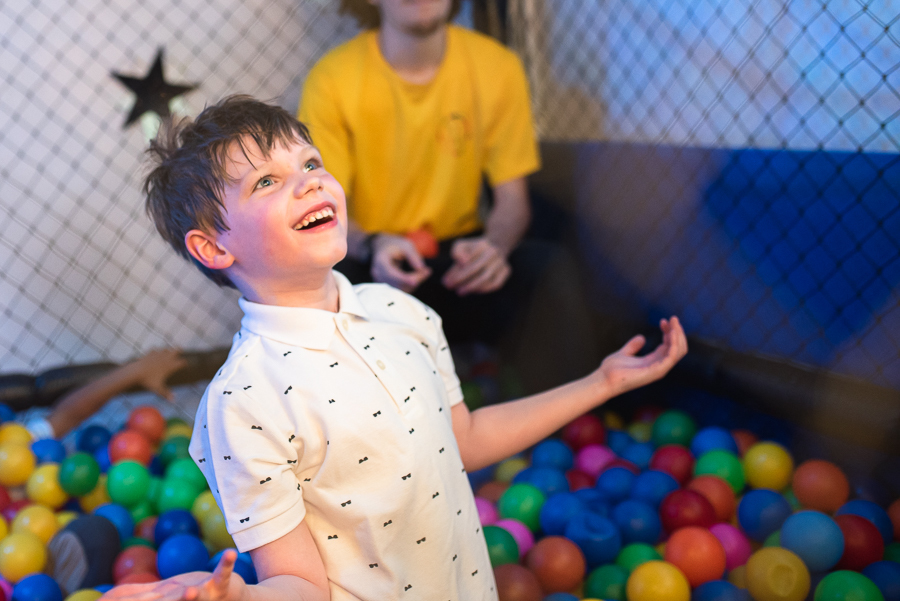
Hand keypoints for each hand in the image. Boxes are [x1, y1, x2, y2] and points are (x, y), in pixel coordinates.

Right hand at [100, 550, 244, 600]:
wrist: (230, 599)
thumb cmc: (189, 595)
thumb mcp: (157, 596)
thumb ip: (129, 596)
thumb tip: (100, 600)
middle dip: (165, 600)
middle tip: (161, 594)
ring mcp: (202, 596)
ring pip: (195, 597)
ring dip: (191, 596)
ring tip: (189, 591)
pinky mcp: (221, 586)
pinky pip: (223, 574)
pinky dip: (226, 564)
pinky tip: (231, 553)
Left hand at [128, 348, 187, 401]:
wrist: (135, 372)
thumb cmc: (148, 381)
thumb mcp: (158, 389)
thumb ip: (166, 394)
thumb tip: (173, 401)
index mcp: (170, 366)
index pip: (181, 362)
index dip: (184, 363)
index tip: (185, 365)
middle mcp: (165, 358)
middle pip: (176, 351)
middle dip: (179, 350)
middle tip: (181, 350)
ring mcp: (157, 355)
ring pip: (165, 349)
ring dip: (167, 351)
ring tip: (168, 352)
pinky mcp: (149, 353)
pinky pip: (154, 350)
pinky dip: (155, 351)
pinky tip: (154, 353)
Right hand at [370, 234, 431, 292]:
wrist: (382, 247)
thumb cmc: (395, 245)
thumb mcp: (406, 245)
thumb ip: (414, 256)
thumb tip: (422, 269)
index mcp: (380, 261)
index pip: (391, 274)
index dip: (405, 279)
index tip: (419, 278)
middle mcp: (378, 273)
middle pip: (397, 284)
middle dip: (415, 280)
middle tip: (428, 270)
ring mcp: (381, 281)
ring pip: (400, 289)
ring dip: (415, 283)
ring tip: (424, 272)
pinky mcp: (387, 286)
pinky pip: (400, 289)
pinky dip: (411, 285)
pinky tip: (418, 276)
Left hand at [442, 237, 510, 295]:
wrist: (495, 246)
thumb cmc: (472, 249)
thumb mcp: (461, 245)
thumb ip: (457, 252)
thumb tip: (462, 263)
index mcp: (482, 244)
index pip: (467, 261)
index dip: (455, 273)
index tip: (445, 281)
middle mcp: (493, 252)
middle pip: (476, 269)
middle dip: (461, 280)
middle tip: (450, 287)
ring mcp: (501, 262)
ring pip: (486, 278)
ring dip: (471, 287)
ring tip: (460, 292)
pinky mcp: (506, 271)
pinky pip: (495, 284)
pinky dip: (483, 289)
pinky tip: (473, 291)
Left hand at [590, 317, 687, 397]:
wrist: (603, 379)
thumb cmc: (612, 370)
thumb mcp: (624, 353)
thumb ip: (633, 346)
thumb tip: (641, 337)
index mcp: (653, 362)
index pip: (669, 346)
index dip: (669, 332)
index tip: (663, 320)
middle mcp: (659, 366)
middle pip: (677, 348)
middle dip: (678, 332)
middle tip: (673, 318)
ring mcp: (658, 370)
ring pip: (678, 352)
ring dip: (678, 335)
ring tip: (673, 322)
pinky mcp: (655, 372)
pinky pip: (671, 357)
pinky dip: (674, 344)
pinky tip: (671, 333)